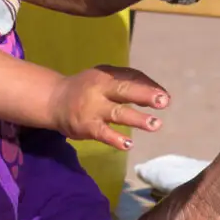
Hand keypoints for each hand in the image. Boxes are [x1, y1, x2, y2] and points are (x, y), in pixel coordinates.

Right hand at [47, 65, 168, 149]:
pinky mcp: (86, 126)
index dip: (149, 85)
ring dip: (137, 119)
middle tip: (164, 101)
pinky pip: (103, 133)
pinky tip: (128, 144)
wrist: (54, 100)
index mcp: (106, 75)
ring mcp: (92, 108)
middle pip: (124, 90)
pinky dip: (115, 139)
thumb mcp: (103, 77)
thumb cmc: (87, 88)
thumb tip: (157, 93)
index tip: (165, 96)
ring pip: (117, 113)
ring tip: (155, 124)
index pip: (131, 77)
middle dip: (145, 95)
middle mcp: (99, 89)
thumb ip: (127, 82)